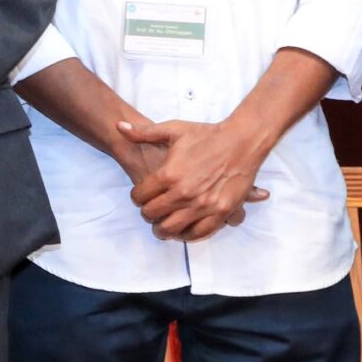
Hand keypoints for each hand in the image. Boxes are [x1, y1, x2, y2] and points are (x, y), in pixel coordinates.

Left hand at [120, 117, 272, 240]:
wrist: (242, 140)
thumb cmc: (207, 135)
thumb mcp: (173, 130)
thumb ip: (144, 132)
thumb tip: (119, 126)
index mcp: (169, 175)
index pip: (139, 197)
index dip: (136, 198)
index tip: (140, 197)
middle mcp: (183, 193)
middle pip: (152, 215)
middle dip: (147, 214)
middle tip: (150, 212)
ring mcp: (203, 204)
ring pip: (172, 228)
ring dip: (164, 229)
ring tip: (163, 225)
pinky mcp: (221, 212)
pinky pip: (199, 233)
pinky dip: (188, 235)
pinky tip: (183, 230)